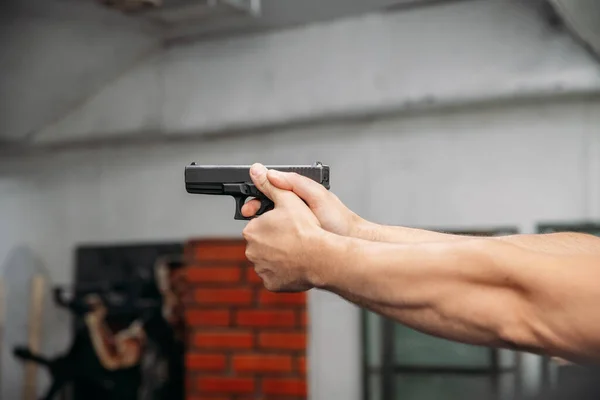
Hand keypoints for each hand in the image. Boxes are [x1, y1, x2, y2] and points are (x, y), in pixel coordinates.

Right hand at [241, 168, 363, 236]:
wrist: (350, 243)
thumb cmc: (338, 219)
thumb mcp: (316, 196)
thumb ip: (294, 182)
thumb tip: (268, 172)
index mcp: (297, 195)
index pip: (269, 191)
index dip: (255, 197)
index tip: (247, 207)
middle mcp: (294, 210)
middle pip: (265, 209)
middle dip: (255, 213)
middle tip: (248, 219)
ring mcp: (293, 227)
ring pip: (269, 225)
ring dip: (260, 228)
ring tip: (256, 234)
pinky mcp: (294, 242)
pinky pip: (276, 240)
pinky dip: (268, 242)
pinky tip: (266, 246)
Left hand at [242, 163, 324, 291]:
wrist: (322, 258)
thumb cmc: (307, 229)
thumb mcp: (289, 199)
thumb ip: (271, 185)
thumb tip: (256, 170)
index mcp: (252, 230)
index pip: (257, 223)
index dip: (272, 220)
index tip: (285, 222)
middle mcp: (251, 251)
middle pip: (263, 242)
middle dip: (275, 238)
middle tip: (295, 234)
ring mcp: (261, 270)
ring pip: (269, 259)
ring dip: (280, 255)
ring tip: (298, 249)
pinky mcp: (272, 284)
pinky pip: (276, 276)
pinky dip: (284, 271)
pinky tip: (297, 264)